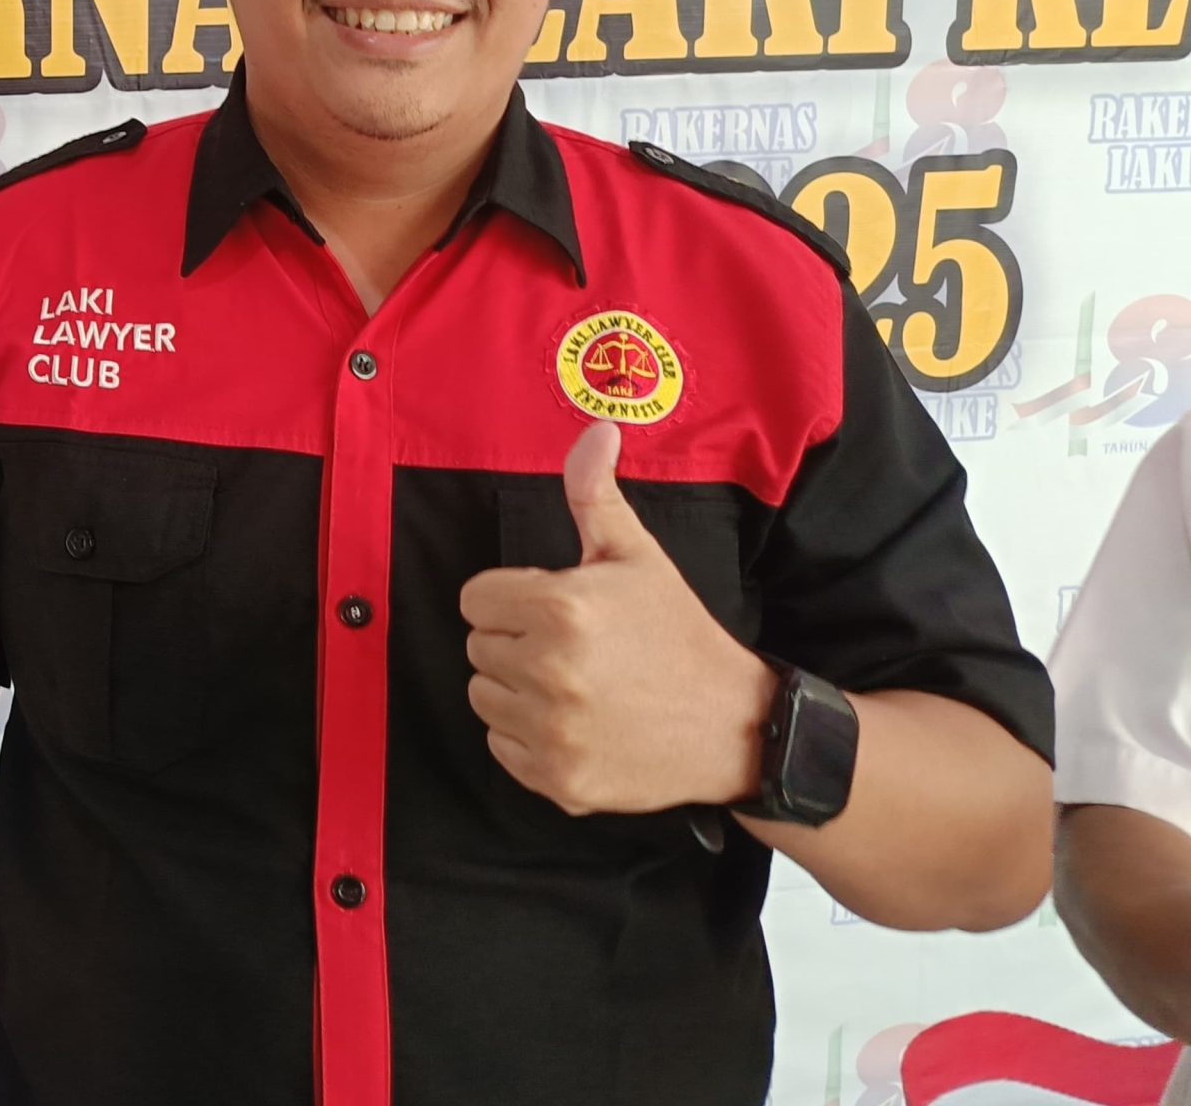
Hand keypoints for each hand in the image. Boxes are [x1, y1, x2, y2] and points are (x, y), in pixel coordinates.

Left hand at [459, 422, 776, 815]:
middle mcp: (549, 671)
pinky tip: (575, 723)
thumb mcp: (638, 556)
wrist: (735, 727)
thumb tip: (597, 429)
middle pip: (477, 646)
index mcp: (559, 608)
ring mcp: (552, 732)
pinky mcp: (557, 781)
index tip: (551, 607)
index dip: (511, 598)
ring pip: (484, 696)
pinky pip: (501, 746)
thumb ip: (596, 494)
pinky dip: (527, 737)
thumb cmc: (678, 634)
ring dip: (516, 689)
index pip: (475, 598)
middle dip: (514, 641)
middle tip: (572, 647)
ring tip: (574, 684)